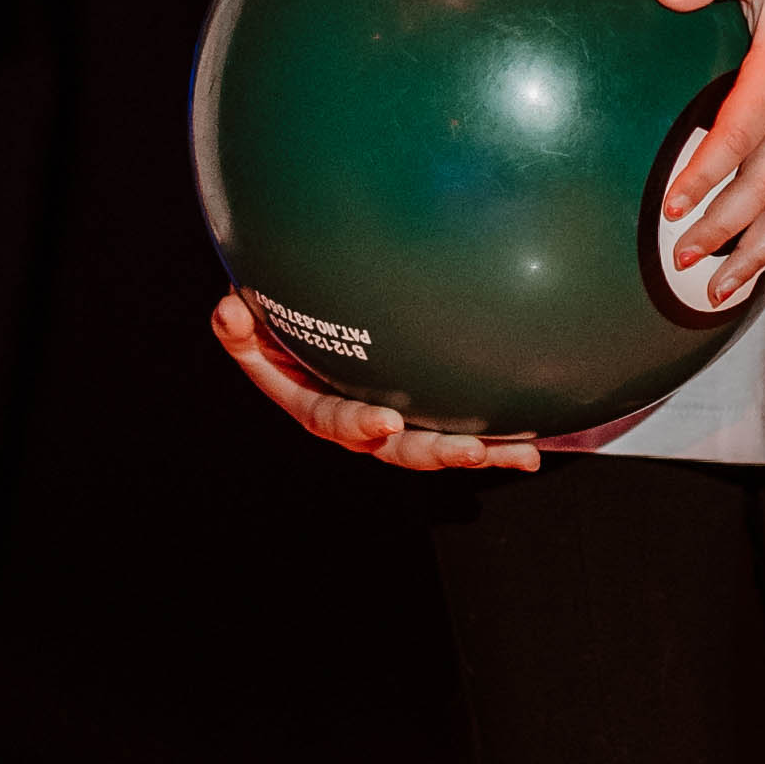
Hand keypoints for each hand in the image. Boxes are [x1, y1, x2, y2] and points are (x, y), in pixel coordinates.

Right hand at [206, 290, 540, 473]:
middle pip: (398, 446)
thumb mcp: (250, 324)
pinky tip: (535, 450)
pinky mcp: (431, 411)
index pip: (336, 420)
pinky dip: (500, 441)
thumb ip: (238, 325)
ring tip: (517, 455)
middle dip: (433, 451)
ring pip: (439, 443)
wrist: (314, 319)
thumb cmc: (279, 321)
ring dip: (479, 452)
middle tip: (469, 451)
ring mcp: (401, 419)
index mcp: (320, 405)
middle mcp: (364, 421)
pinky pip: (465, 426)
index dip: (359, 425)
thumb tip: (229, 308)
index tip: (385, 422)